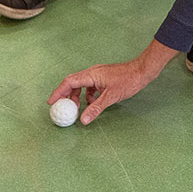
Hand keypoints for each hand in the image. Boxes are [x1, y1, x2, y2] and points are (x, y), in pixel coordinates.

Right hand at [48, 40, 178, 123]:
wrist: (142, 71)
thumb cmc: (127, 81)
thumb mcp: (110, 97)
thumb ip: (95, 108)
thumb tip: (83, 120)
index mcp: (91, 75)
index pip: (69, 82)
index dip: (58, 92)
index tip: (51, 102)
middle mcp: (92, 73)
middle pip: (73, 83)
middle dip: (67, 96)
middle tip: (64, 109)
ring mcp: (98, 75)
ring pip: (81, 85)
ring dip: (78, 97)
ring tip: (78, 109)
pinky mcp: (103, 78)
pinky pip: (90, 86)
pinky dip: (87, 95)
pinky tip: (92, 103)